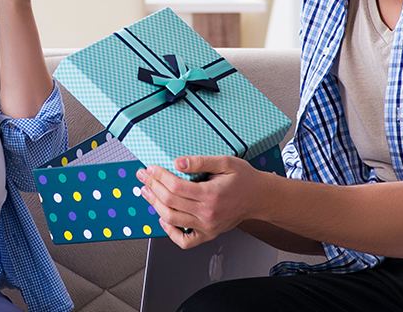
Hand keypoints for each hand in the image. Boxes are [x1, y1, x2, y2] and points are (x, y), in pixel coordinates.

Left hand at [136, 155, 266, 248]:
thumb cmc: (244, 179)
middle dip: (152, 187)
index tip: (151, 168)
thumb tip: (178, 162)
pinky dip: (170, 231)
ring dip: (155, 205)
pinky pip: (184, 241)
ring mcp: (207, 226)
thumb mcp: (226, 162)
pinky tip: (163, 218)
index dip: (159, 176)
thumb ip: (201, 161)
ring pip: (172, 219)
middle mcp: (208, 213)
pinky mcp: (208, 234)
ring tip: (147, 192)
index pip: (176, 186)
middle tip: (143, 176)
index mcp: (211, 194)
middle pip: (170, 201)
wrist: (259, 197)